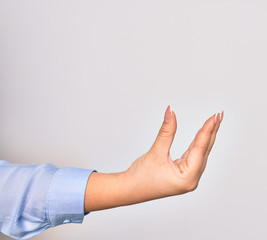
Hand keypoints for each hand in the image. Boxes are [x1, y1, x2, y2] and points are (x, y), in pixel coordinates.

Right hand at [84, 106, 222, 211]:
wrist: (129, 190)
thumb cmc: (141, 177)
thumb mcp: (156, 152)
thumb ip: (166, 131)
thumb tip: (171, 112)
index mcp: (188, 177)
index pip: (200, 148)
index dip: (207, 130)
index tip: (215, 116)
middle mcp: (191, 179)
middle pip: (204, 150)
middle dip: (211, 132)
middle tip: (219, 115)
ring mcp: (187, 177)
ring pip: (200, 153)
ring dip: (205, 137)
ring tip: (213, 122)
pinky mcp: (182, 174)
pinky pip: (193, 156)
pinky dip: (196, 144)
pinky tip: (201, 136)